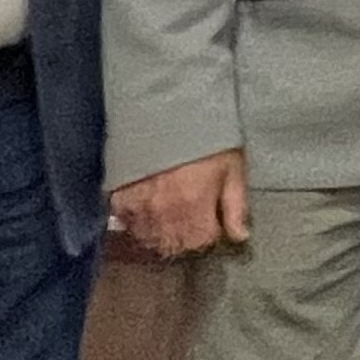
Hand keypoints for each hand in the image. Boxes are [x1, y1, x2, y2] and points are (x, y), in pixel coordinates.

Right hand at [110, 149, 249, 257]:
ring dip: (161, 234)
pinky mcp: (119, 199)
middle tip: (191, 219)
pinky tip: (148, 210)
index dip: (209, 234)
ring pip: (149, 240)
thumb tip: (241, 237)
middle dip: (186, 238)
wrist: (166, 113)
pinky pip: (127, 225)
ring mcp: (139, 208)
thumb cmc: (206, 141)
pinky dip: (138, 223)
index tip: (210, 222)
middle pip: (174, 246)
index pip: (200, 243)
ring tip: (170, 217)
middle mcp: (164, 214)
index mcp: (195, 207)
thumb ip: (236, 206)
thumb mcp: (232, 169)